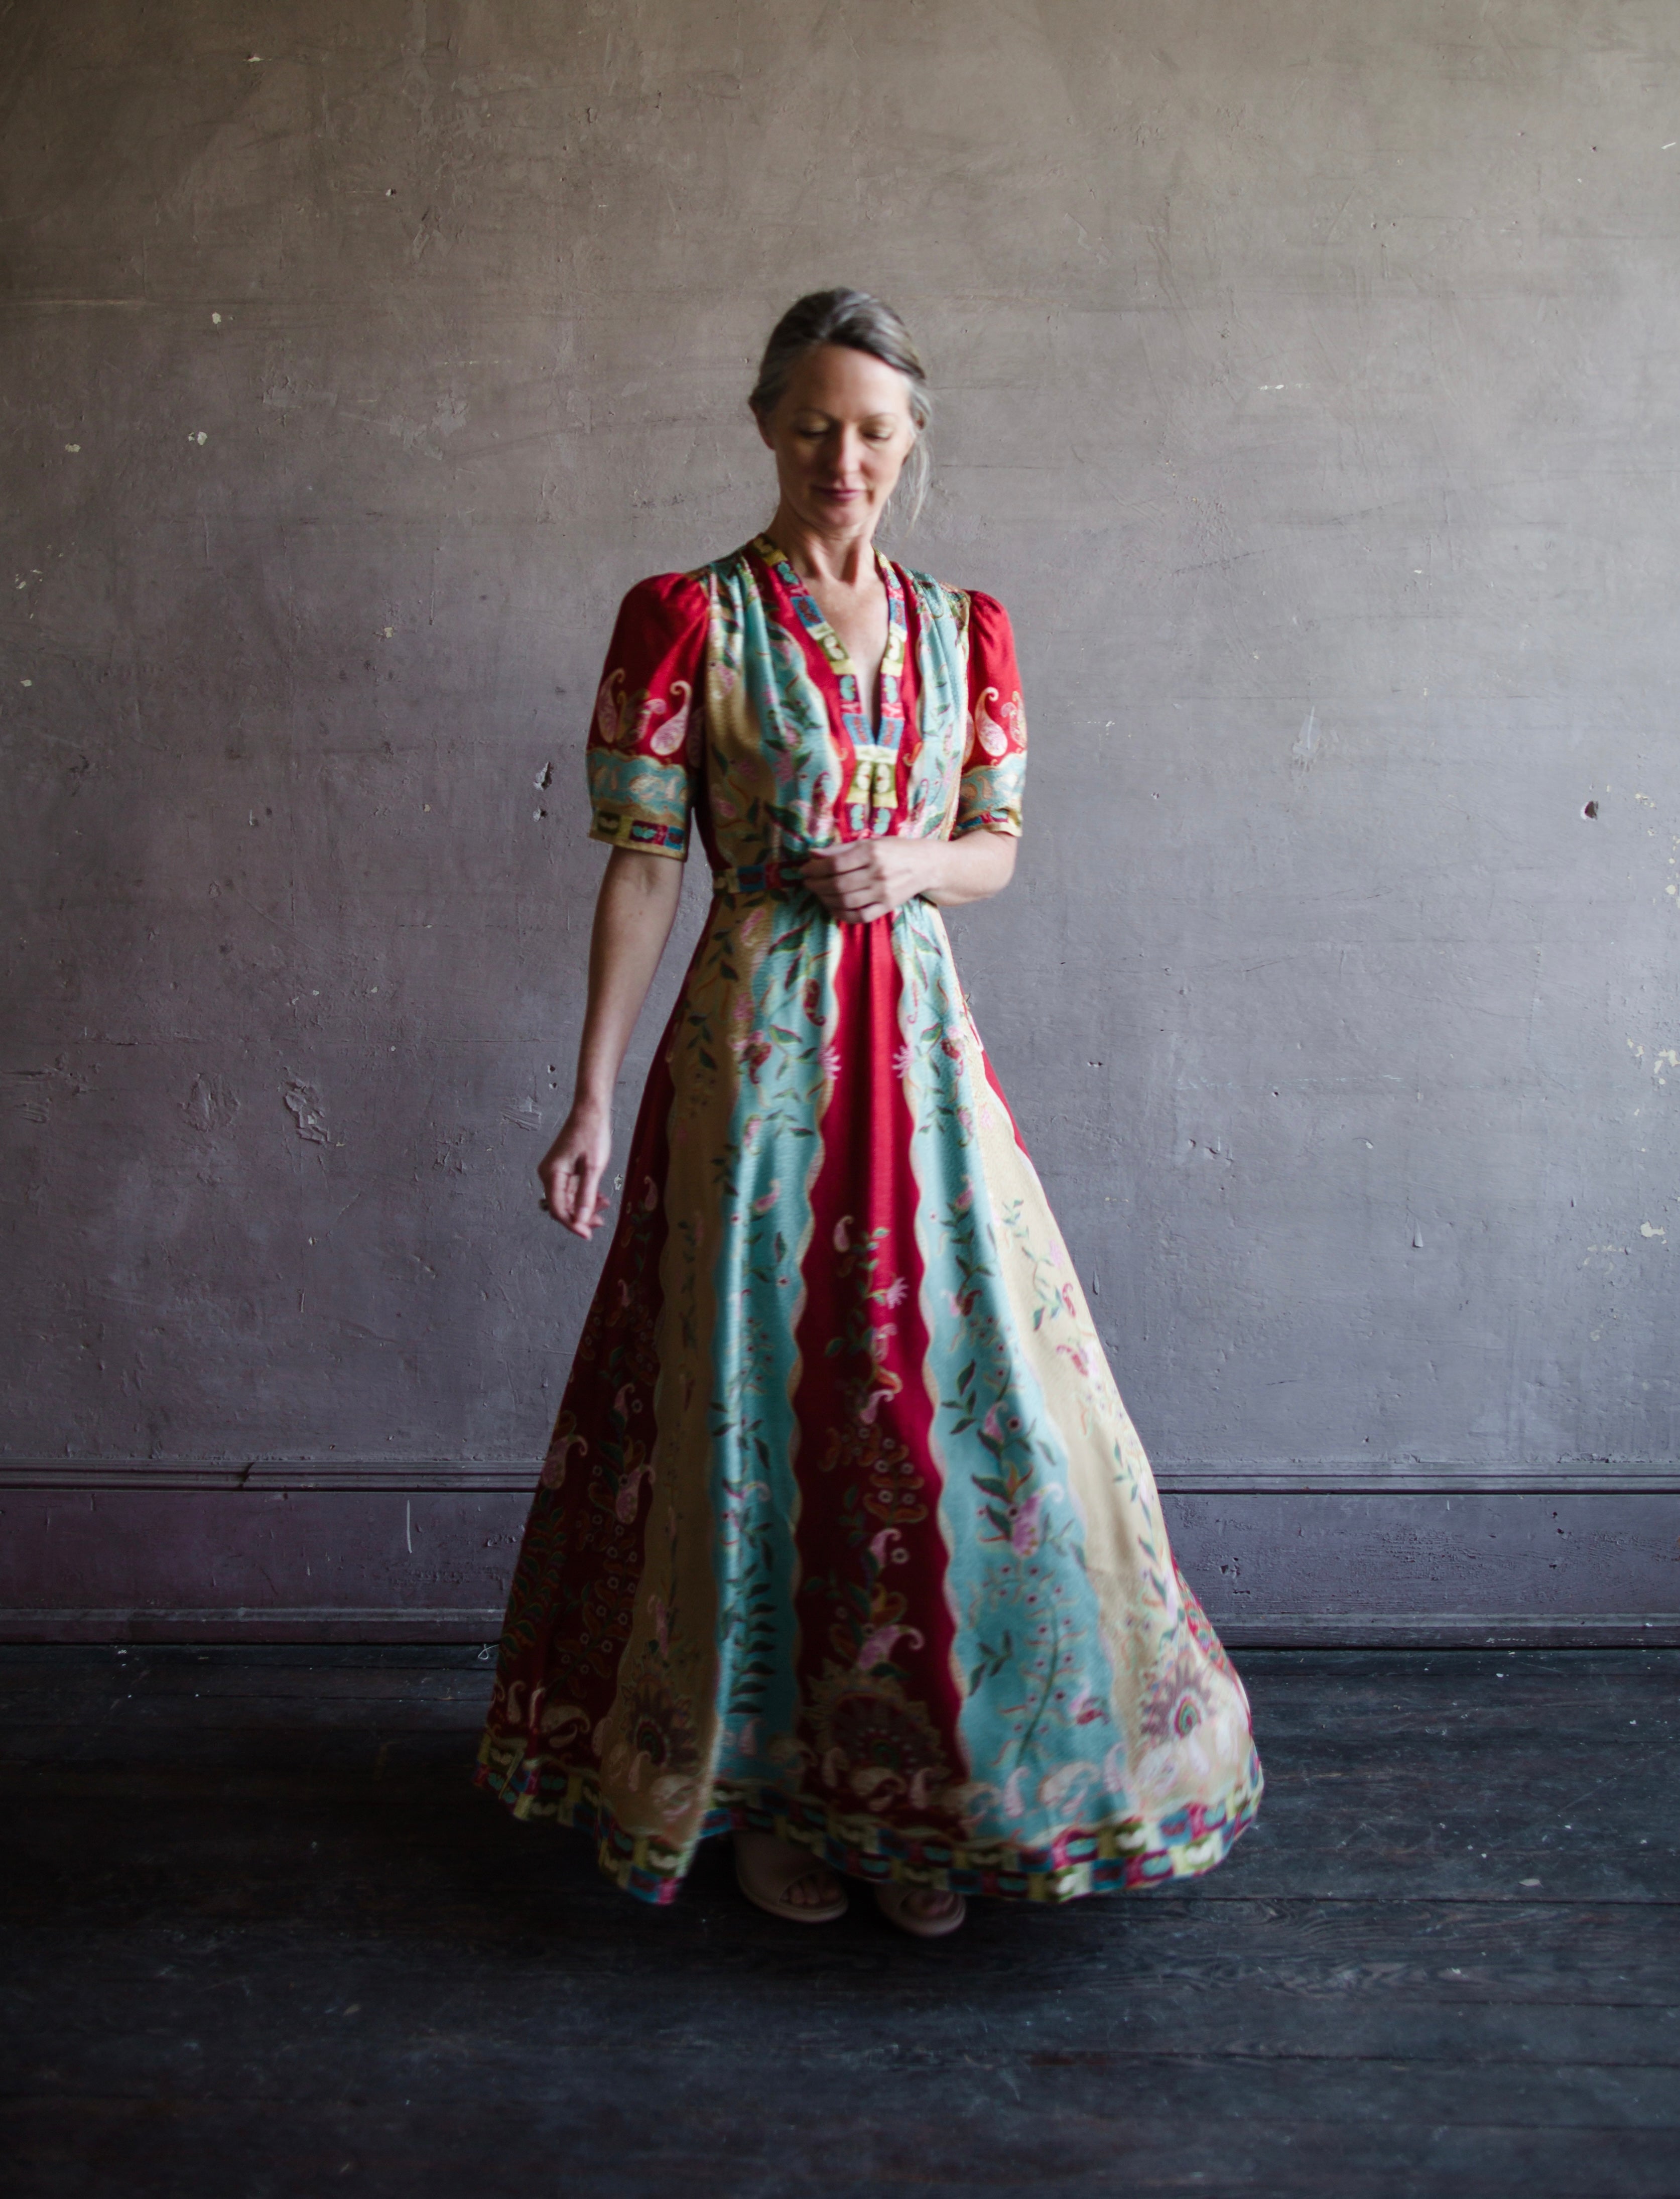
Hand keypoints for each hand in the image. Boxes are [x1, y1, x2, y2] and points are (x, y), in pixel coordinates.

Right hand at [538, 1100, 612, 1238]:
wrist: (591, 1111)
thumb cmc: (592, 1134)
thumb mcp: (593, 1168)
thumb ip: (586, 1195)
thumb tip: (581, 1221)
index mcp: (552, 1174)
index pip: (558, 1209)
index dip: (573, 1224)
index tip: (588, 1235)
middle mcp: (549, 1174)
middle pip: (562, 1206)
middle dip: (580, 1216)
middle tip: (600, 1222)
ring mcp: (555, 1172)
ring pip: (568, 1199)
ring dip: (585, 1206)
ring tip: (604, 1206)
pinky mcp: (563, 1168)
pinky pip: (572, 1189)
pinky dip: (585, 1196)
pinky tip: (600, 1198)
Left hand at [802, 839, 946, 924]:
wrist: (927, 865)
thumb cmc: (896, 850)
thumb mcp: (871, 842)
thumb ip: (841, 849)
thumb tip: (812, 854)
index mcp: (871, 852)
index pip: (835, 864)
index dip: (815, 869)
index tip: (805, 870)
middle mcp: (877, 872)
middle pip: (838, 884)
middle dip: (817, 885)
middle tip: (808, 883)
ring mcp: (883, 892)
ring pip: (846, 901)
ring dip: (826, 899)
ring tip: (818, 894)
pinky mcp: (887, 906)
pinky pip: (859, 916)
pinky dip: (842, 914)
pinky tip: (833, 907)